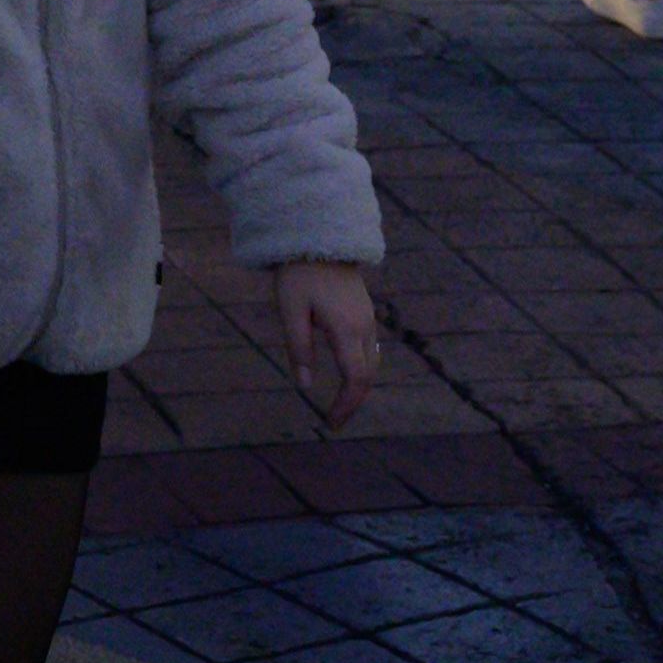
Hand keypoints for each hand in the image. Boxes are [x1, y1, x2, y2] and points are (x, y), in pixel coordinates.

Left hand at [273, 260, 381, 429]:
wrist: (319, 238)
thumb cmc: (299, 275)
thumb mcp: (290, 311)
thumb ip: (298, 348)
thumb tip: (304, 385)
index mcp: (346, 329)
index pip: (355, 379)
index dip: (346, 405)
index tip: (330, 423)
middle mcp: (364, 328)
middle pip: (368, 376)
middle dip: (353, 401)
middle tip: (333, 421)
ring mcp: (368, 320)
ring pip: (371, 363)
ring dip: (358, 386)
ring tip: (339, 405)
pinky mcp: (364, 313)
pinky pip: (369, 350)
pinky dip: (360, 369)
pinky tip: (346, 376)